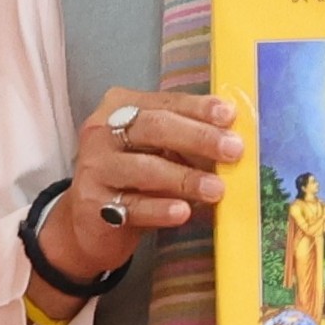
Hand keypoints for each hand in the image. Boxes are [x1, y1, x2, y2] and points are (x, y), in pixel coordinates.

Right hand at [51, 87, 239, 291]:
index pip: (165, 102)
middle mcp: (102, 131)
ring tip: (216, 189)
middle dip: (199, 138)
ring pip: (145, 168)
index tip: (230, 116)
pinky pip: (133, 205)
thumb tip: (233, 137)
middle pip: (154, 127)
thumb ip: (186, 140)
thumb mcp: (157, 151)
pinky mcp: (93, 204)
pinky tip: (183, 212)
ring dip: (185, 178)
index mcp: (120, 107)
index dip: (199, 108)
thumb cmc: (134, 179)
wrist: (91, 223)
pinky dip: (161, 208)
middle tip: (233, 151)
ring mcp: (95, 167)